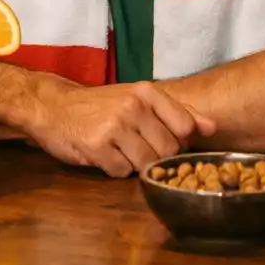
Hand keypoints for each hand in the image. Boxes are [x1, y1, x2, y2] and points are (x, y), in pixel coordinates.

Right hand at [25, 80, 217, 176]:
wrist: (52, 106)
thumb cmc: (99, 105)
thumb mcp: (137, 98)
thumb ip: (176, 112)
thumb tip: (212, 127)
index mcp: (147, 92)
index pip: (185, 127)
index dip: (179, 142)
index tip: (165, 141)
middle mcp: (133, 107)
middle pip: (168, 150)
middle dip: (156, 156)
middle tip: (137, 148)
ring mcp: (114, 127)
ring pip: (146, 164)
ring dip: (135, 164)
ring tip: (120, 150)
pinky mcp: (96, 147)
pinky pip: (121, 172)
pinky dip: (114, 169)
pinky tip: (104, 155)